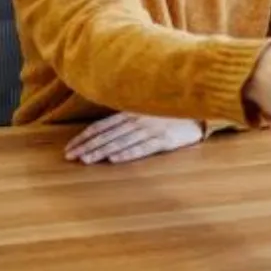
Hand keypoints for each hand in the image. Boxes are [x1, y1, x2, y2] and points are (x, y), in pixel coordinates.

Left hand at [64, 112, 202, 163]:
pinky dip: (128, 153)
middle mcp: (137, 120)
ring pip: (121, 141)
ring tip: (86, 160)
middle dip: (87, 146)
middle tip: (70, 157)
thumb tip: (103, 129)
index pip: (101, 126)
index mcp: (130, 112)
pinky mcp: (165, 140)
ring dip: (102, 151)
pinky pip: (143, 147)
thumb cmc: (169, 113)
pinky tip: (114, 159)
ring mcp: (151, 130)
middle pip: (107, 135)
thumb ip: (126, 117)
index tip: (69, 148)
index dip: (84, 137)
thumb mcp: (145, 110)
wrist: (200, 110)